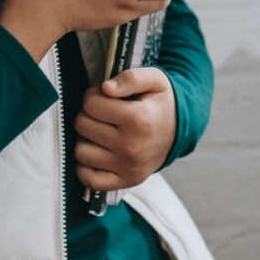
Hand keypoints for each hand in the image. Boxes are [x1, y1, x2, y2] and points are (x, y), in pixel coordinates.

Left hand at [73, 66, 176, 191]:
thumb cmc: (161, 105)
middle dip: (88, 115)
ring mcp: (127, 167)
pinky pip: (89, 179)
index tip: (104, 97)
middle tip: (104, 114)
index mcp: (139, 119)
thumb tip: (106, 88)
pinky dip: (86, 166)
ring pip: (81, 151)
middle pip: (82, 126)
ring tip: (102, 132)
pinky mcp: (124, 181)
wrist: (178, 132)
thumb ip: (131, 78)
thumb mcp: (155, 80)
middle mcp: (132, 146)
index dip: (93, 95)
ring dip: (86, 139)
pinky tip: (97, 152)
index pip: (91, 104)